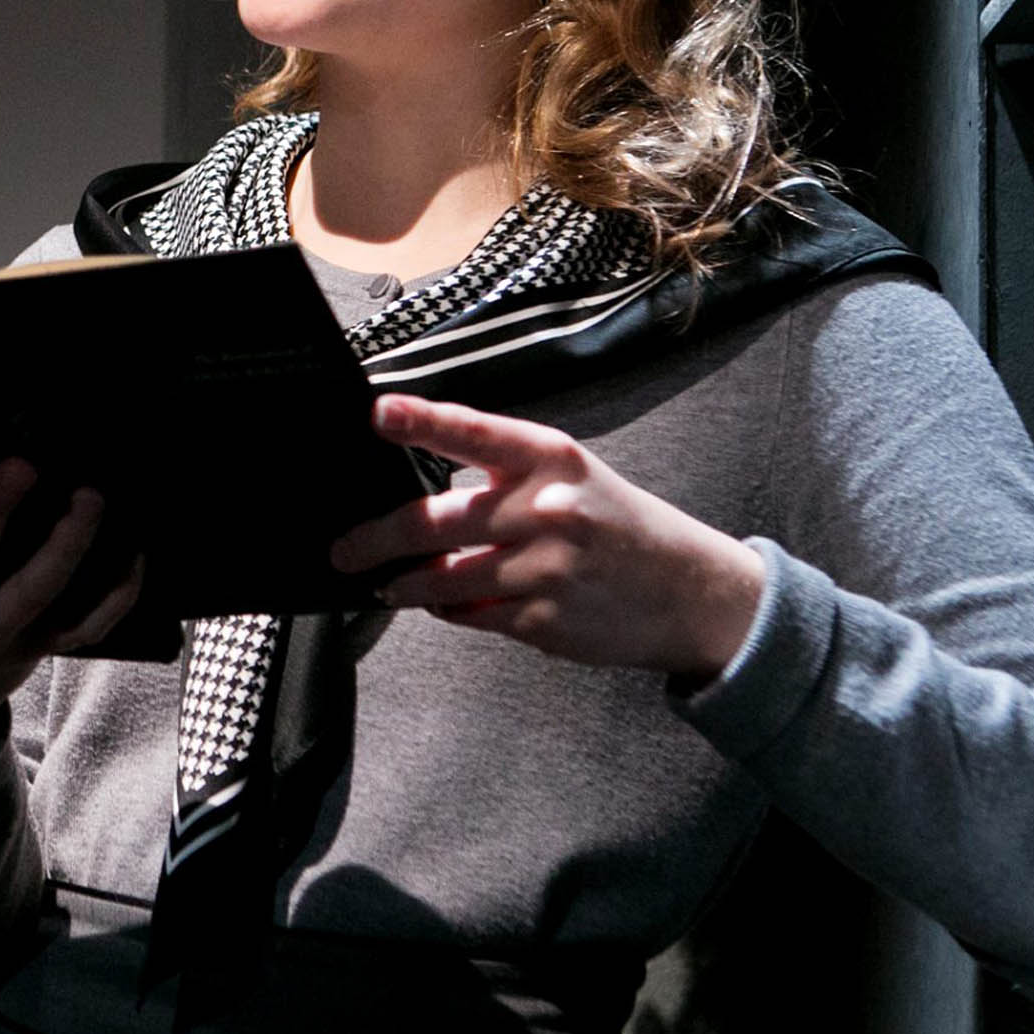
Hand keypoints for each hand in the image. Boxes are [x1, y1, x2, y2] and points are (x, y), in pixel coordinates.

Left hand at [330, 393, 766, 678]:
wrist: (691, 591)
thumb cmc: (618, 526)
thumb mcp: (572, 477)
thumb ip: (502, 474)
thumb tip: (420, 486)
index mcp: (550, 459)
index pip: (473, 432)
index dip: (421, 420)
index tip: (378, 414)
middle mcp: (546, 508)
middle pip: (434, 520)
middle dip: (374, 539)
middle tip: (343, 551)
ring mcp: (544, 568)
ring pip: (442, 579)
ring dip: (404, 585)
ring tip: (387, 585)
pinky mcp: (543, 619)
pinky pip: (470, 615)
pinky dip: (450, 610)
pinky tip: (447, 605)